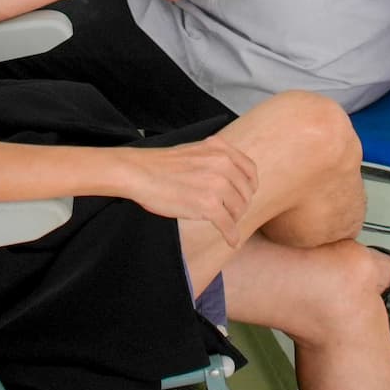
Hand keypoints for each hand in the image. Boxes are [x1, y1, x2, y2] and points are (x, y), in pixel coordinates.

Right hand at [120, 139, 258, 245]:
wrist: (139, 172)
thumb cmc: (160, 165)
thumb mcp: (196, 151)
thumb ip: (216, 160)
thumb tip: (231, 178)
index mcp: (220, 149)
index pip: (250, 170)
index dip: (250, 186)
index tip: (244, 195)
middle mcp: (222, 163)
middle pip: (246, 192)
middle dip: (239, 205)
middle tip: (229, 213)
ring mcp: (217, 184)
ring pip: (239, 209)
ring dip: (233, 219)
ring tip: (223, 223)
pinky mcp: (208, 205)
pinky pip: (229, 225)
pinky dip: (232, 236)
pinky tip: (231, 241)